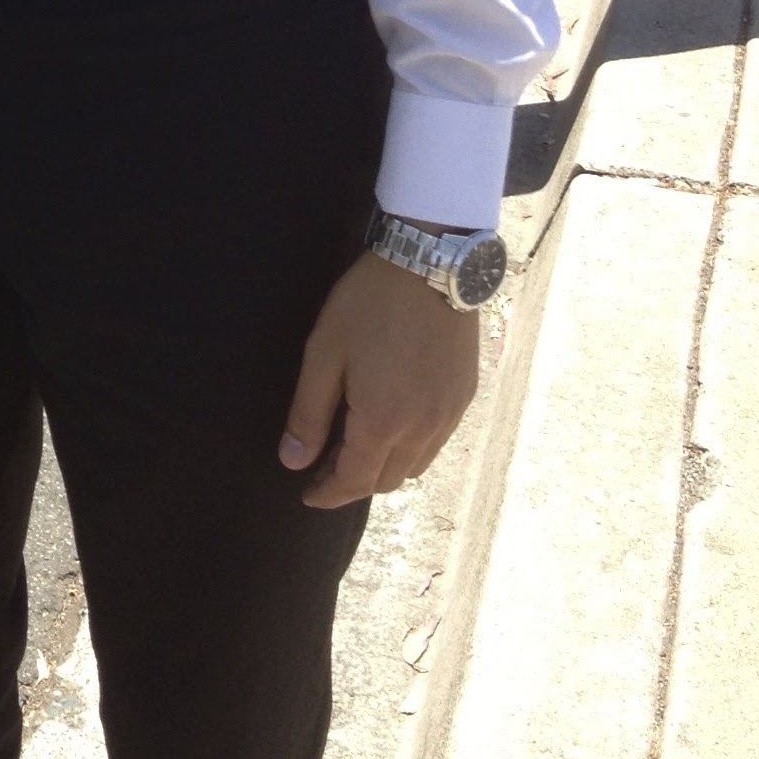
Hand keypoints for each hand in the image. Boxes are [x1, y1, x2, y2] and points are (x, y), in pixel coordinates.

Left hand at [279, 248, 479, 509]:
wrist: (430, 263)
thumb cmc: (369, 304)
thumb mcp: (324, 353)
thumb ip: (308, 413)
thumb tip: (293, 461)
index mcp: (383, 422)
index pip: (355, 480)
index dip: (328, 493)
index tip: (308, 495)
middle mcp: (423, 429)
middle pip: (387, 480)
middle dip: (354, 483)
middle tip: (324, 471)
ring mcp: (449, 414)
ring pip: (415, 465)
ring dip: (384, 468)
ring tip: (355, 451)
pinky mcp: (465, 396)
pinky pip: (436, 441)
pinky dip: (411, 448)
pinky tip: (392, 427)